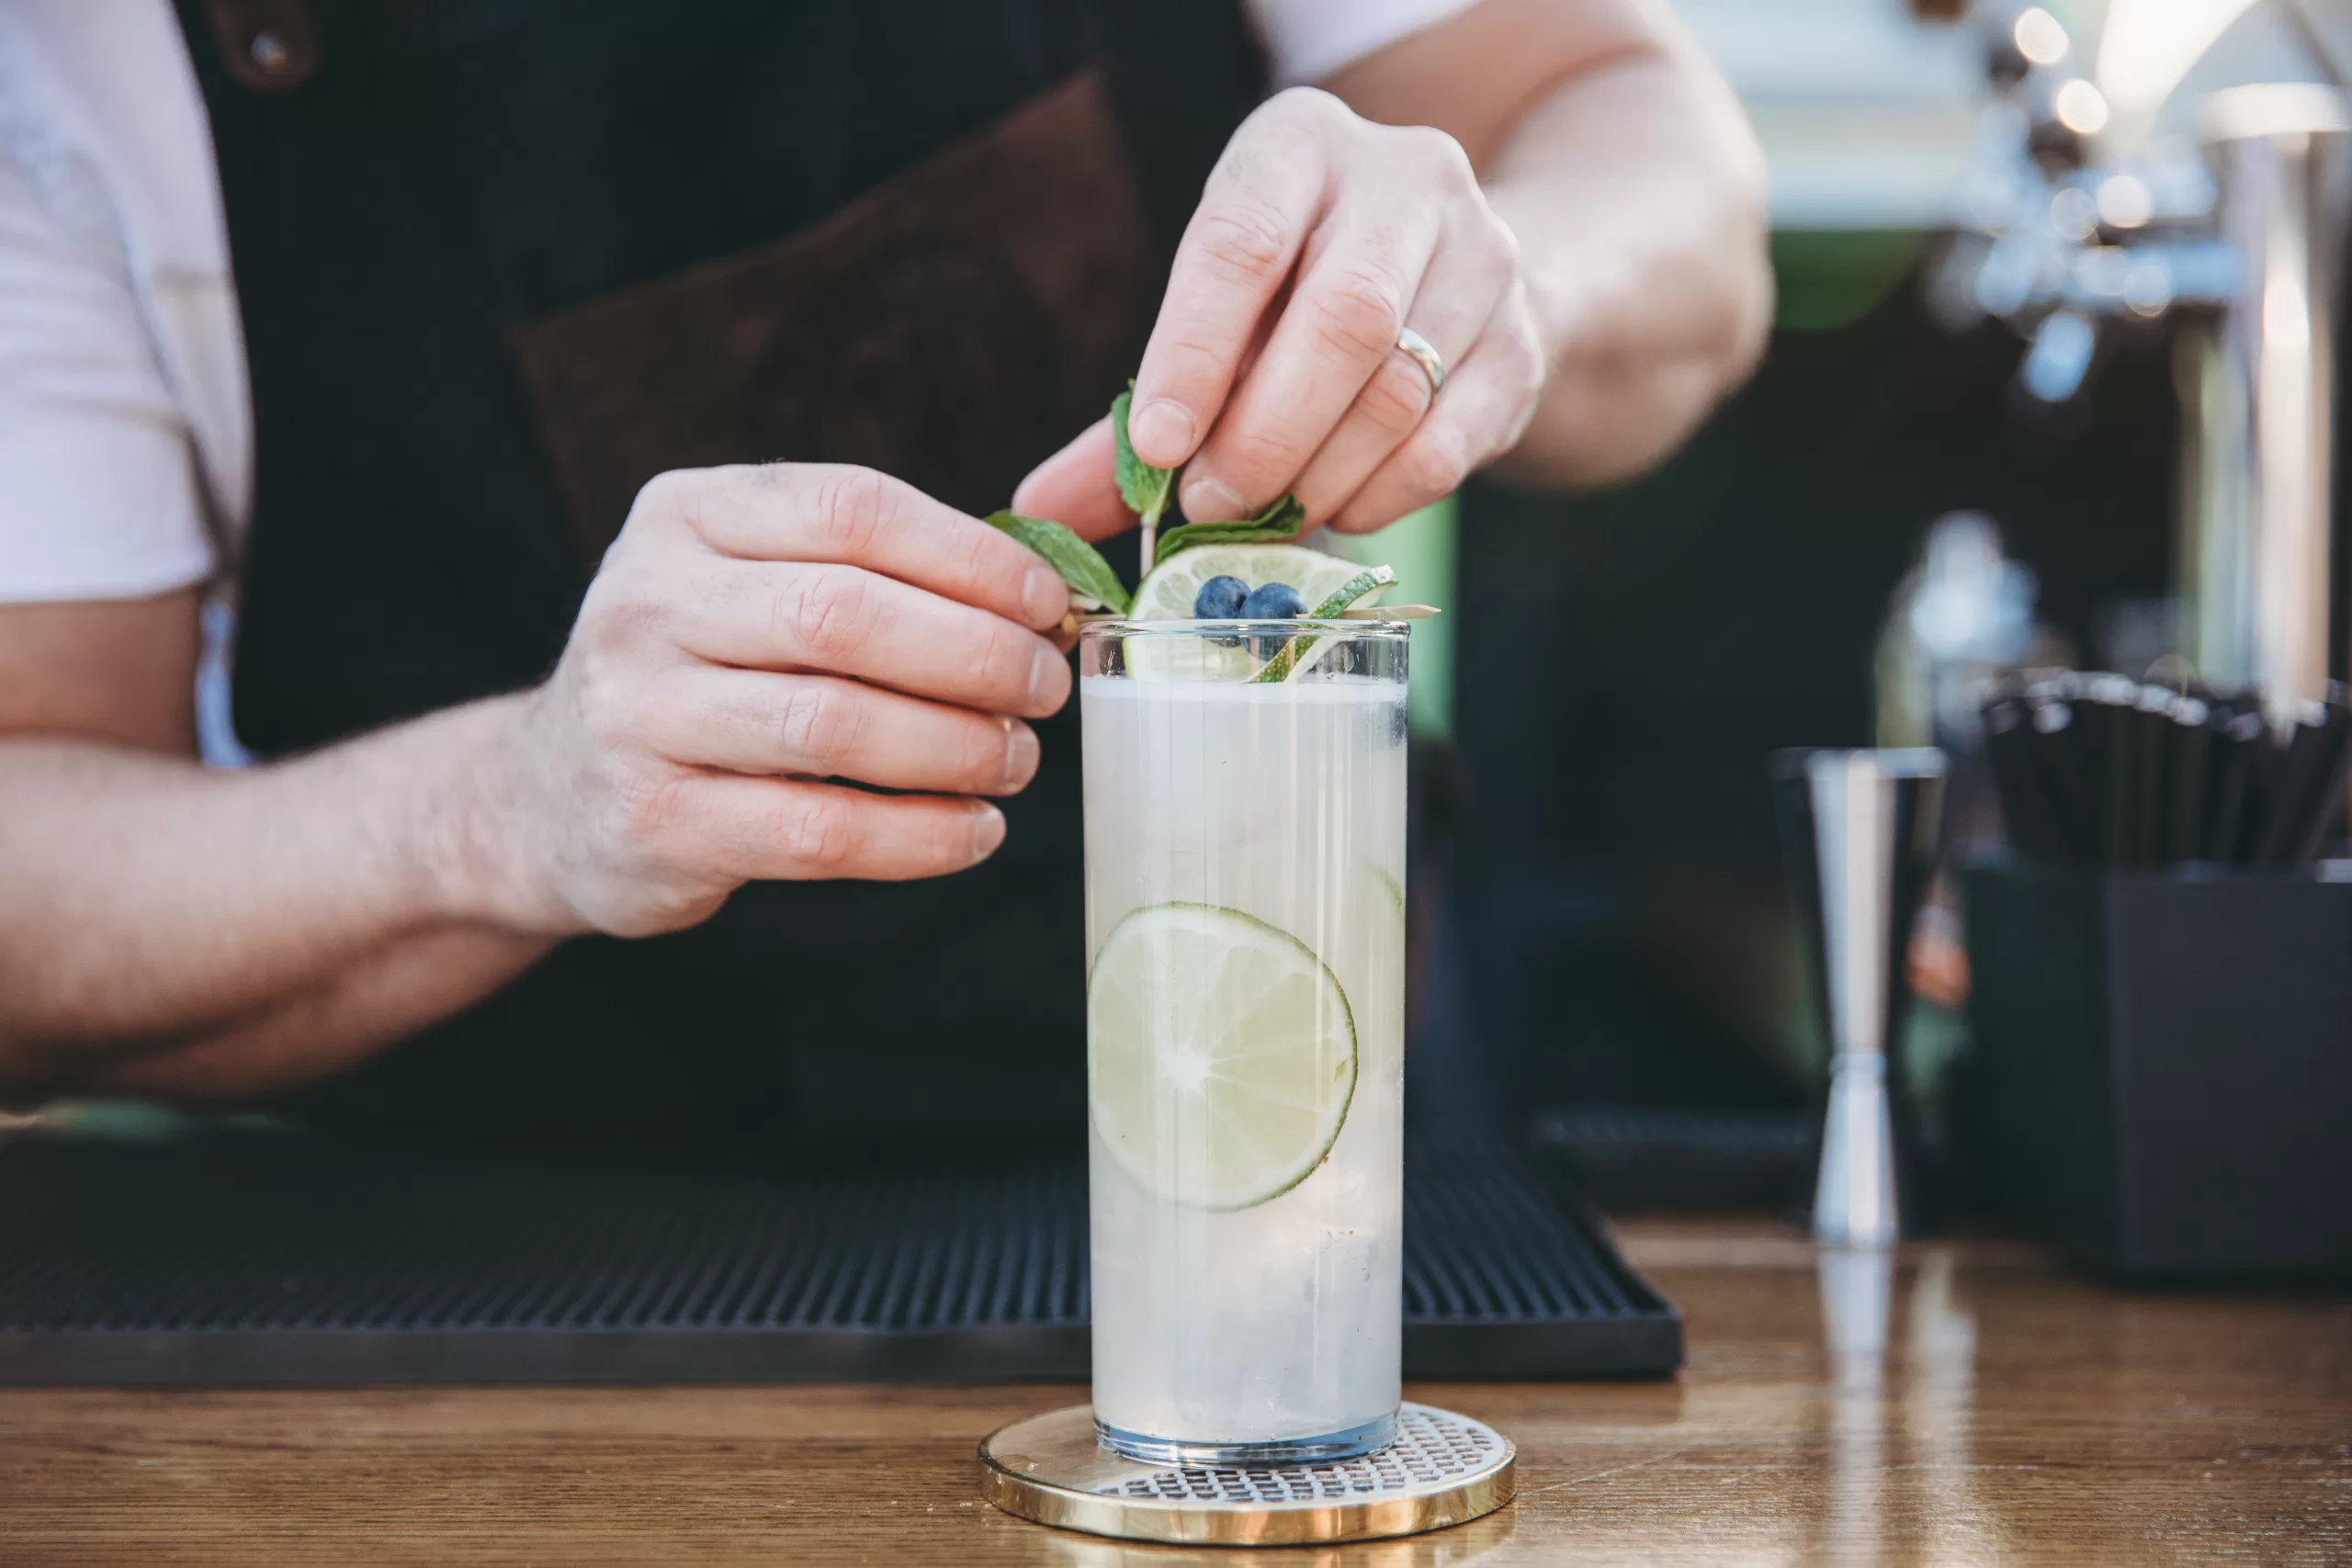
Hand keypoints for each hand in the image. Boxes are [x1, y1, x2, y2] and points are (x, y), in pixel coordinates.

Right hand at [470, 464, 1071, 936]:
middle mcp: (647, 602)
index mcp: (685, 515)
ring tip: (1016, 760)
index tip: (1047, 602)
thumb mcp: (747, 585)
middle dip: (974, 655)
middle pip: (847, 615)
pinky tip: (973, 831)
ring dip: (956, 747)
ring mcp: (639, 715)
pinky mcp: (655, 822)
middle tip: (1043, 689)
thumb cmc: (700, 675)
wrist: (547, 796)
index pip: (850, 509)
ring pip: (834, 726)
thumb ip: (869, 575)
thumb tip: (1039, 602)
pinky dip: (918, 836)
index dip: (971, 556)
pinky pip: (818, 833)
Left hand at [1015, 88, 1543, 538]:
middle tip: (1210, 503)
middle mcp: (1404, 178)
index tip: (1155, 448)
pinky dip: (1380, 496)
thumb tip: (1040, 510)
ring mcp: (1483, 254)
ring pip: (1396, 388)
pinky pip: (1448, 443)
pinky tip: (1338, 508)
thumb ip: (1137, 411)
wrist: (1456, 282)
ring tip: (1266, 517)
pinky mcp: (1522, 342)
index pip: (1242, 242)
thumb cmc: (1299, 301)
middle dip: (1262, 434)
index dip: (1193, 354)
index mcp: (1300, 144)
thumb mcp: (1217, 320)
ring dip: (1317, 476)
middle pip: (1340, 320)